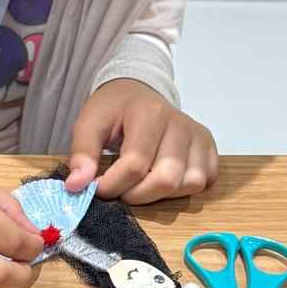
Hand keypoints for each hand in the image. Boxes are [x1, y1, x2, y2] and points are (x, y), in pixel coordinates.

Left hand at [64, 79, 218, 204]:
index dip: (112, 186)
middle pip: (166, 180)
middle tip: (120, 189)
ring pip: (189, 184)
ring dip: (161, 195)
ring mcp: (199, 136)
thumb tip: (77, 186)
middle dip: (137, 195)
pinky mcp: (209, 148)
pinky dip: (183, 190)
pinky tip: (161, 178)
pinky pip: (204, 182)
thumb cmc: (113, 109)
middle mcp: (181, 124)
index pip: (135, 165)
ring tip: (140, 183)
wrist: (138, 92)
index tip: (96, 188)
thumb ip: (82, 153)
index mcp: (150, 113)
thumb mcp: (89, 123)